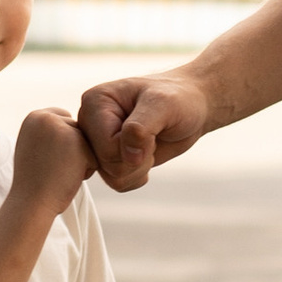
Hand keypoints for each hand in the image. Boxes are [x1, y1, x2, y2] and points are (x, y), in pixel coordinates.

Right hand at [11, 106, 95, 216]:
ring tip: (58, 173)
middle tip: (53, 167)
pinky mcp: (79, 144)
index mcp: (34, 116)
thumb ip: (49, 131)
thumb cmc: (34, 181)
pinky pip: (94, 157)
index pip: (64, 118)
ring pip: (87, 143)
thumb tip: (70, 121)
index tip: (51, 158)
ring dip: (80, 160)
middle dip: (73, 149)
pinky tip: (67, 178)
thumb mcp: (34, 146)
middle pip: (77, 129)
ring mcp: (63, 129)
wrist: (31, 203)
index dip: (64, 140)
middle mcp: (47, 117)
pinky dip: (86, 171)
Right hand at [78, 66, 210, 192]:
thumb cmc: (178, 98)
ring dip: (138, 168)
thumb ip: (141, 128)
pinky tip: (146, 156)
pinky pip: (117, 182)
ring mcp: (97, 141)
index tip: (152, 129)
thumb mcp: (164, 105)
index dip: (133, 147)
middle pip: (105, 164)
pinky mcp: (108, 157)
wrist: (191, 106)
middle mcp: (89, 122)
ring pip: (111, 177)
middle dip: (137, 159)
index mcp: (94, 101)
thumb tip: (128, 157)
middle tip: (153, 137)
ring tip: (150, 145)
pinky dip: (137, 175)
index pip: (105, 146)